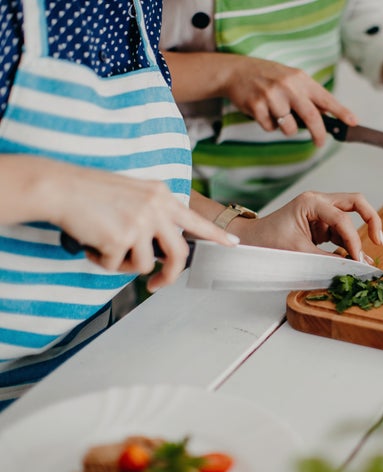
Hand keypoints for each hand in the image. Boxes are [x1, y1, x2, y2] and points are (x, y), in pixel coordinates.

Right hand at [41, 162, 235, 291]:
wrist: (59, 187)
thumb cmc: (89, 191)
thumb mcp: (132, 192)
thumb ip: (153, 211)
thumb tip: (161, 244)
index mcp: (161, 195)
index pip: (196, 220)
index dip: (216, 235)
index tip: (234, 245)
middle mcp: (156, 208)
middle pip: (177, 254)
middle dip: (169, 275)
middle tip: (157, 285)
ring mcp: (141, 223)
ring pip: (143, 265)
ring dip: (122, 264)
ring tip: (103, 245)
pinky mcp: (122, 238)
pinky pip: (114, 265)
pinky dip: (101, 261)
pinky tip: (90, 242)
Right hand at [218, 55, 357, 145]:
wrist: (236, 71)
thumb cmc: (268, 77)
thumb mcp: (292, 79)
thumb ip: (308, 96)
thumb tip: (326, 117)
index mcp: (301, 79)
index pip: (326, 98)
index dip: (341, 112)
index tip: (353, 122)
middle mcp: (289, 86)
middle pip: (312, 117)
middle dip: (319, 134)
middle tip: (319, 143)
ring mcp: (272, 96)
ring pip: (290, 128)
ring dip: (288, 129)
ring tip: (278, 116)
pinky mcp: (257, 106)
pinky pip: (270, 128)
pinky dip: (269, 126)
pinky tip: (263, 112)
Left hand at [228, 191, 382, 261]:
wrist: (248, 243)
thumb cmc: (267, 242)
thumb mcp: (298, 253)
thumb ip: (328, 260)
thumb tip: (353, 267)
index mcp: (311, 201)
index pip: (342, 218)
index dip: (354, 240)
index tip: (358, 260)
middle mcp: (318, 202)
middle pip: (356, 202)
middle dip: (371, 219)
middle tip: (379, 240)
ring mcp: (320, 213)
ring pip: (350, 218)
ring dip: (358, 238)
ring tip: (364, 261)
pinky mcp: (320, 226)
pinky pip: (341, 233)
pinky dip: (349, 245)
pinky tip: (355, 260)